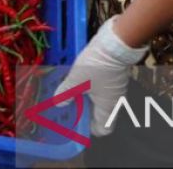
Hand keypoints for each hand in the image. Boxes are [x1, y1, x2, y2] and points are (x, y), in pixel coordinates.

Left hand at [55, 17, 147, 136]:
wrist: (114, 42)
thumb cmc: (98, 65)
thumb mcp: (77, 80)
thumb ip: (66, 93)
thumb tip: (58, 103)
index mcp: (108, 107)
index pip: (103, 129)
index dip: (89, 130)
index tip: (74, 125)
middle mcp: (113, 100)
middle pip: (97, 114)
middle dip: (80, 112)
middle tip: (65, 108)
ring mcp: (113, 87)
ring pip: (96, 99)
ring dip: (82, 98)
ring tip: (65, 93)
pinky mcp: (110, 75)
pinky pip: (97, 87)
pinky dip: (86, 87)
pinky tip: (73, 80)